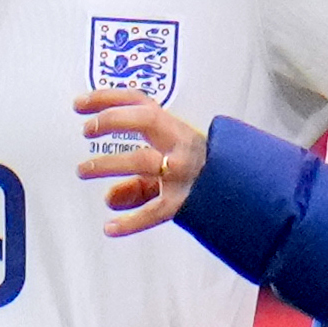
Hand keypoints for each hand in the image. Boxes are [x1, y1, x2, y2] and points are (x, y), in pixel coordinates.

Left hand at [75, 87, 205, 232]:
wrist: (246, 196)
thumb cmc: (206, 178)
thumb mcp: (170, 175)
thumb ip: (138, 184)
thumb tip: (109, 198)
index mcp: (176, 131)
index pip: (140, 103)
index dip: (109, 99)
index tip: (80, 104)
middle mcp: (180, 147)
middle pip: (145, 120)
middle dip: (113, 119)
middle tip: (87, 130)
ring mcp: (184, 173)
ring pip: (143, 161)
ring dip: (109, 164)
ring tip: (83, 170)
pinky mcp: (185, 202)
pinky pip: (155, 211)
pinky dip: (131, 221)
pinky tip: (110, 227)